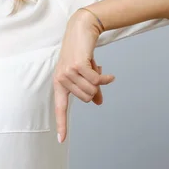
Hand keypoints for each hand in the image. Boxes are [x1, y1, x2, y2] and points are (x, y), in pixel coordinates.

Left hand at [53, 9, 115, 143]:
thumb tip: (98, 102)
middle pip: (86, 99)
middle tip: (94, 74)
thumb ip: (89, 88)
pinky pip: (97, 81)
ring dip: (99, 81)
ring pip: (91, 91)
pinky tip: (109, 74)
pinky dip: (105, 78)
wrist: (81, 29)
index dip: (62, 124)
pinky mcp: (77, 66)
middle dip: (94, 89)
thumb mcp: (83, 72)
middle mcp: (61, 79)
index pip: (60, 108)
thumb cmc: (80, 51)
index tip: (61, 140)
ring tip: (95, 68)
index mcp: (59, 83)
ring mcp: (67, 72)